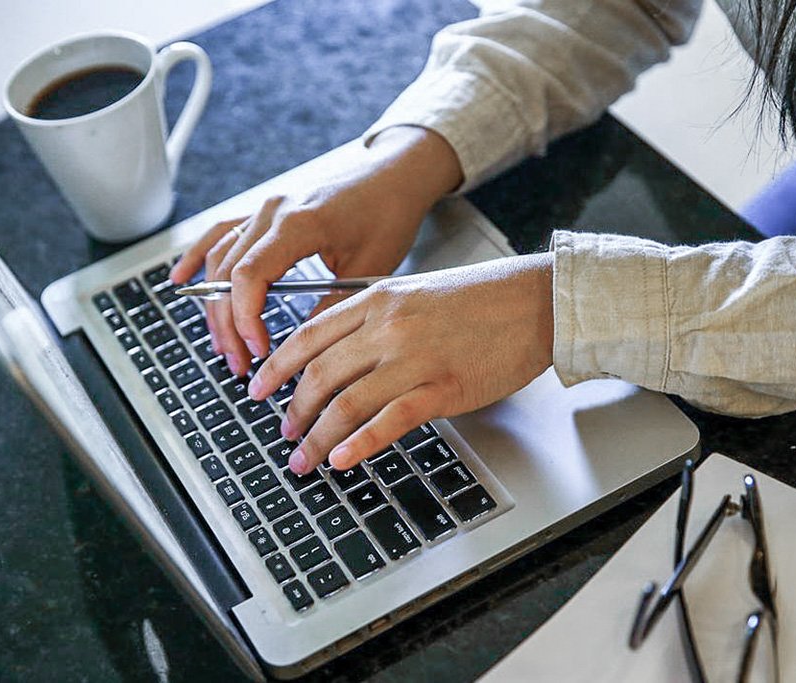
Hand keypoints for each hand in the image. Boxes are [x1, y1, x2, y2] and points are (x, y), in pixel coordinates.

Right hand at [169, 126, 462, 375]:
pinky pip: (221, 233)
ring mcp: (265, 209)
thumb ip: (332, 306)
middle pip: (228, 273)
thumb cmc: (389, 213)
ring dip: (216, 305)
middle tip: (240, 363)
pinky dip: (198, 257)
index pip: (249, 276)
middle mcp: (273, 212)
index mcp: (298, 224)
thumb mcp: (371, 267)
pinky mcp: (266, 211)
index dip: (245, 318)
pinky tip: (180, 280)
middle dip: (228, 324)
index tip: (258, 350)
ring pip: (220, 259)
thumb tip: (305, 348)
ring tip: (224, 344)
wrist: (395, 174)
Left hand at [247, 254, 554, 472]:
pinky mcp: (443, 388)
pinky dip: (360, 443)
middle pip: (320, 373)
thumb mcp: (416, 292)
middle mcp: (388, 326)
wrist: (536, 301)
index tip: (259, 387)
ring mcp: (415, 358)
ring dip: (317, 437)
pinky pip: (390, 420)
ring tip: (304, 458)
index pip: (309, 336)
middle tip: (282, 432)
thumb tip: (341, 355)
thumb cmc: (482, 298)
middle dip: (293, 409)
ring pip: (347, 402)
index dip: (276, 366)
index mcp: (378, 299)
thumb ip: (376, 318)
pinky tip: (342, 459)